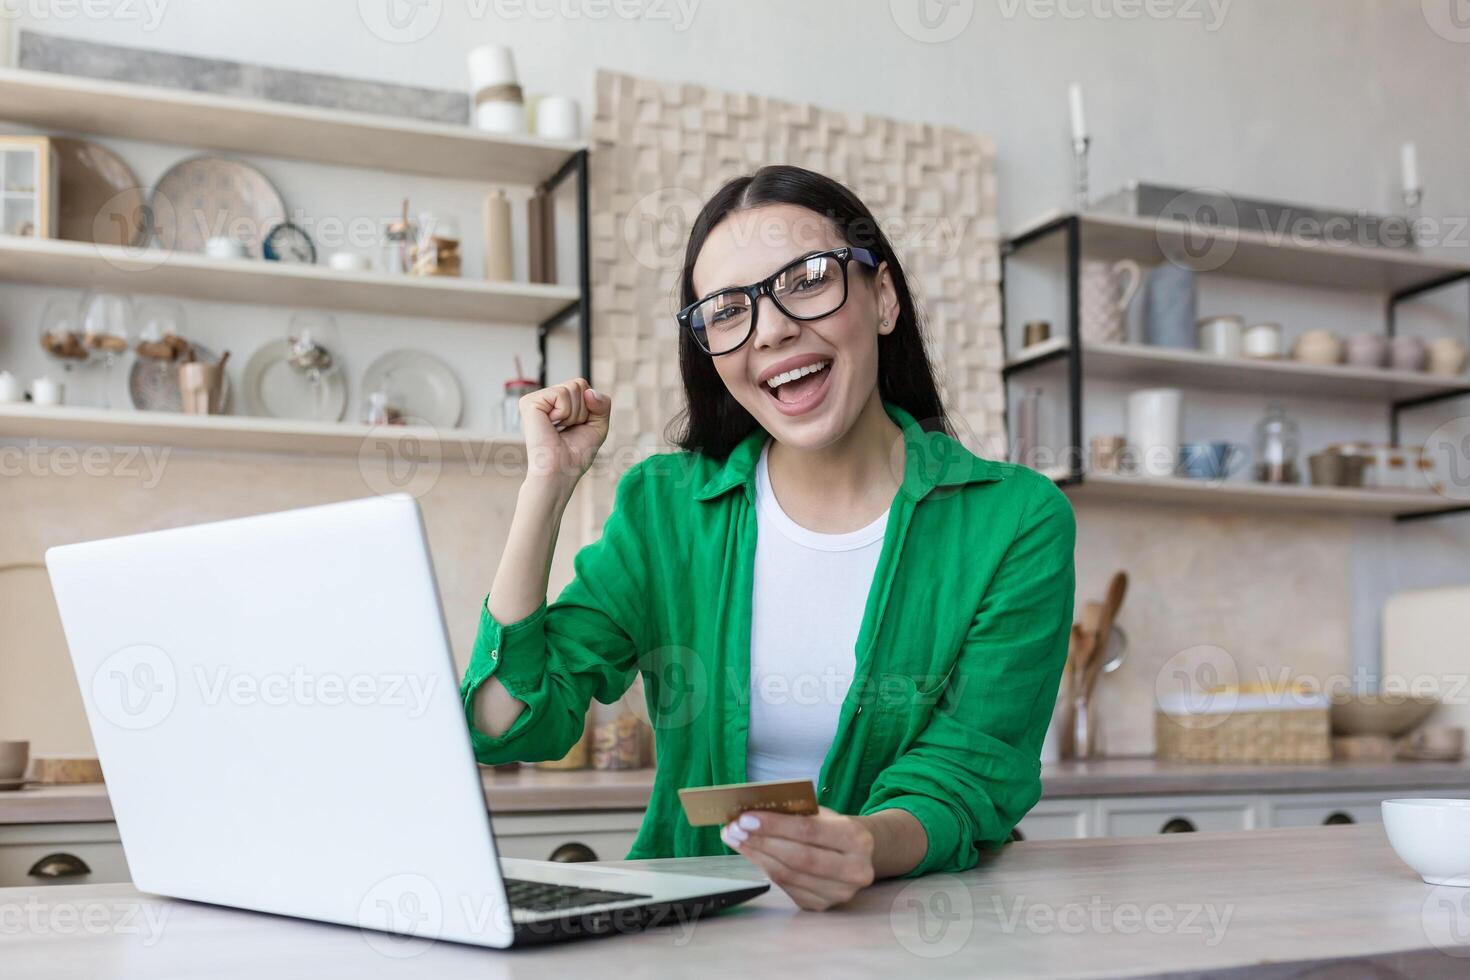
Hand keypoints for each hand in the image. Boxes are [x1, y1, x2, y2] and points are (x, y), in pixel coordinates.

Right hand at [519, 378, 610, 488]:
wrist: (561, 470)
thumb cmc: (576, 453)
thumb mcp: (598, 425)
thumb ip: (602, 403)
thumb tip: (588, 391)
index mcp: (558, 403)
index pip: (584, 387)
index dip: (590, 408)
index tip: (578, 426)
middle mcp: (546, 399)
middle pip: (580, 384)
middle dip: (583, 410)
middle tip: (568, 429)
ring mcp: (536, 399)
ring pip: (573, 387)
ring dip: (575, 413)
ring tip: (560, 429)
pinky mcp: (529, 402)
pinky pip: (561, 393)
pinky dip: (565, 412)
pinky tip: (552, 425)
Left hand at [721, 806, 874, 910]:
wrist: (860, 855)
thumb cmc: (833, 829)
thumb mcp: (824, 815)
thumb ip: (796, 815)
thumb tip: (751, 815)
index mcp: (857, 839)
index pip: (809, 831)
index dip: (775, 825)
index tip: (745, 818)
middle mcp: (854, 870)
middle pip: (797, 857)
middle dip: (761, 842)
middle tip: (734, 829)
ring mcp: (838, 893)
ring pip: (788, 875)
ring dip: (756, 855)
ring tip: (735, 839)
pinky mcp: (822, 905)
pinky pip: (785, 887)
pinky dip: (764, 868)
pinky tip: (751, 854)